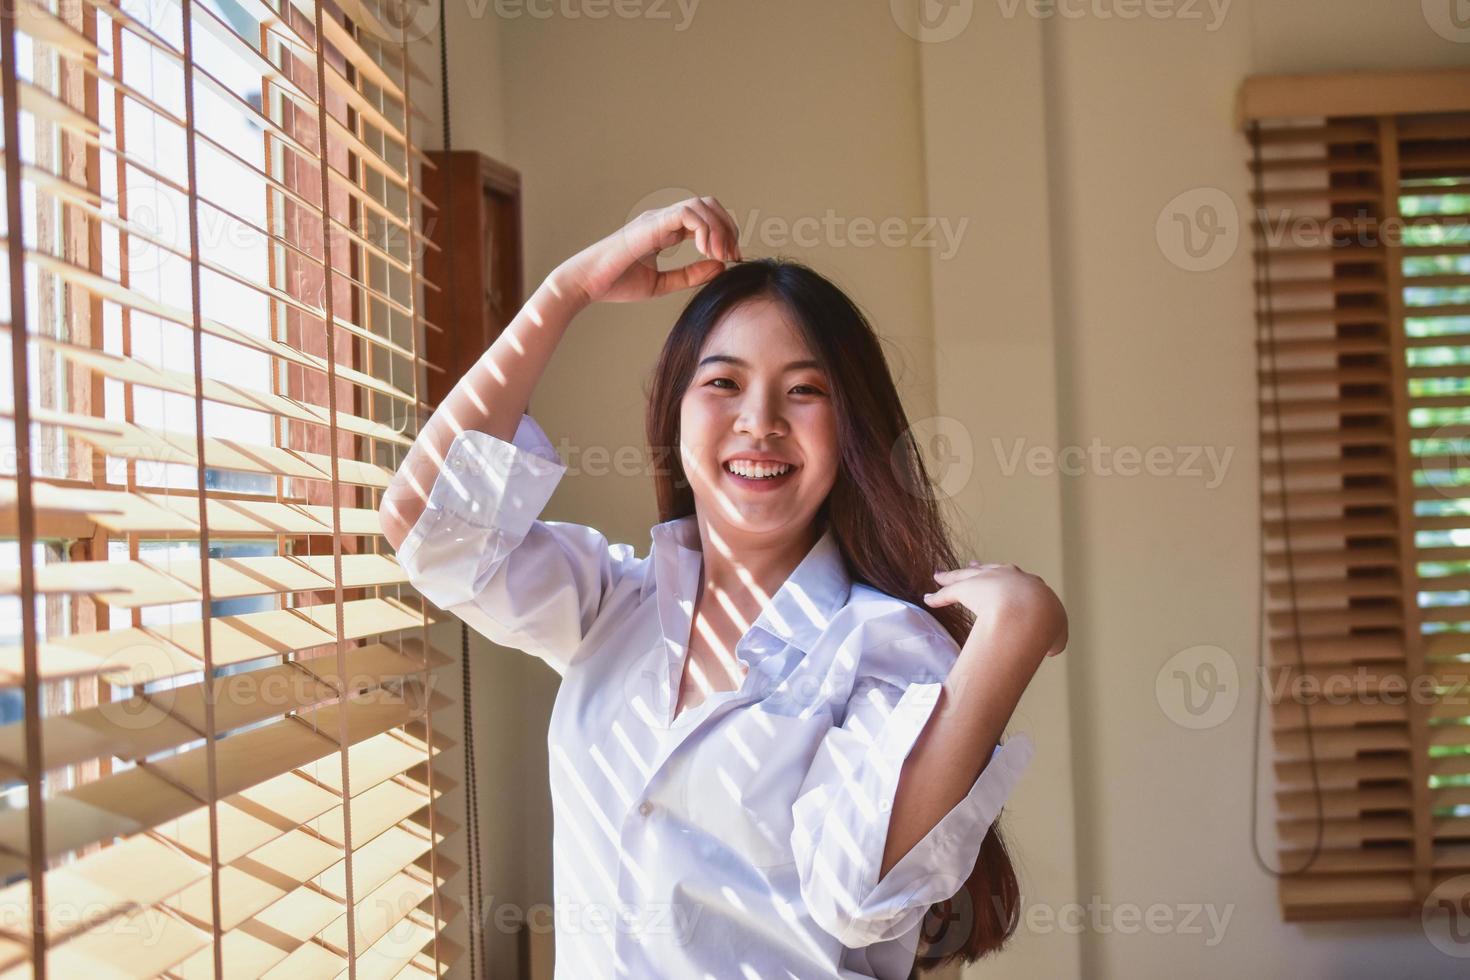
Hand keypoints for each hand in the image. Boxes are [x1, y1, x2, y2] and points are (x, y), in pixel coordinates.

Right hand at [552, 195, 742, 306]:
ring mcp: (657, 218)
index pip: (705, 219)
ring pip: (701, 205)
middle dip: (728, 227)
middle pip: (709, 205)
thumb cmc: (617, 283)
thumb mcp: (663, 283)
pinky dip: (704, 229)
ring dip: (718, 228)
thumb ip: (691, 275)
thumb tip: (721, 265)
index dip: (725, 235)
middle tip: (733, 255)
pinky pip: (687, 214)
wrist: (588, 283)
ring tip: (721, 254)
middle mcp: (663, 219)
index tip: (733, 258)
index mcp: (665, 230)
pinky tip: (706, 250)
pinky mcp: (652, 224)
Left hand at [924, 561, 1068, 660]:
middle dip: (983, 569)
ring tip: (940, 576)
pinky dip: (938, 597)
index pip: (1018, 579)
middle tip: (974, 566)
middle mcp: (1009, 576)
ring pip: (966, 576)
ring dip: (953, 576)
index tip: (1005, 579)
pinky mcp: (966, 588)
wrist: (1032, 611)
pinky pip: (948, 592)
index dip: (1011, 580)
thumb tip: (1050, 650)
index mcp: (1031, 584)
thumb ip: (1053, 640)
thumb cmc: (1046, 624)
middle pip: (991, 570)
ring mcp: (987, 580)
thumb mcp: (1057, 634)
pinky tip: (928, 599)